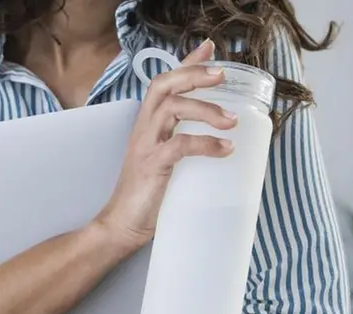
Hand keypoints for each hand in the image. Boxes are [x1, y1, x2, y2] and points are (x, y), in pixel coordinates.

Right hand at [94, 39, 236, 249]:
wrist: (121, 226)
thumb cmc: (145, 198)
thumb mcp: (165, 164)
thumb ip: (183, 148)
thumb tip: (224, 145)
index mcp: (147, 126)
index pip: (165, 84)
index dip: (187, 63)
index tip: (210, 48)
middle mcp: (144, 129)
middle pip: (164, 85)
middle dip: (194, 74)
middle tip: (223, 75)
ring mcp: (146, 146)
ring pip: (172, 108)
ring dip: (206, 109)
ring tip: (232, 120)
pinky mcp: (152, 166)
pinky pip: (180, 145)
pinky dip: (206, 144)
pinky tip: (225, 149)